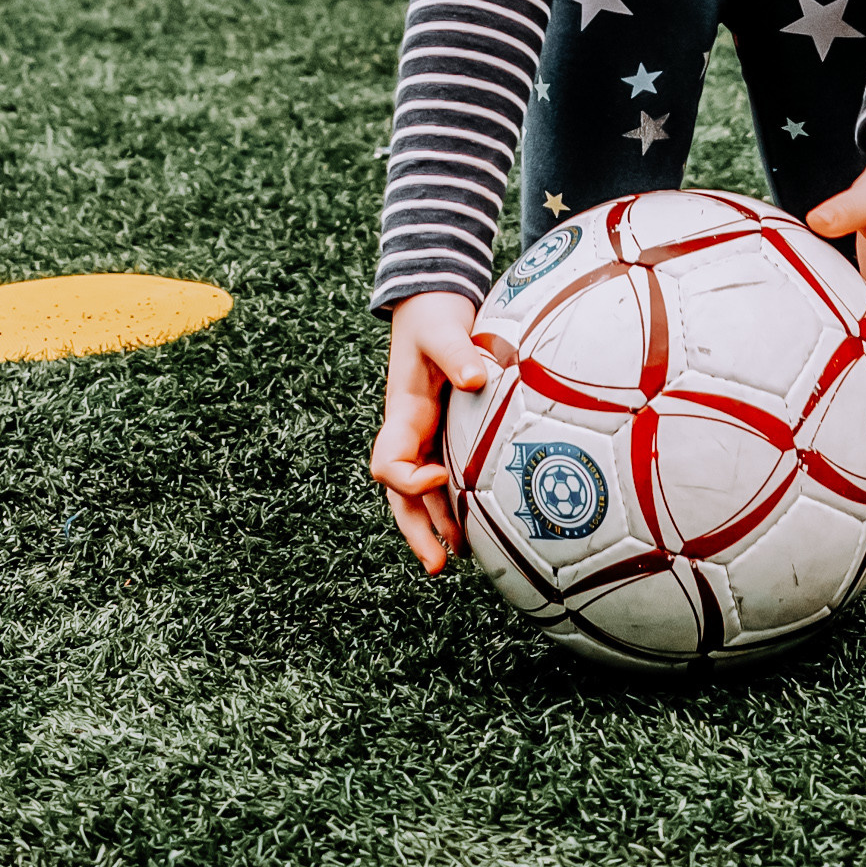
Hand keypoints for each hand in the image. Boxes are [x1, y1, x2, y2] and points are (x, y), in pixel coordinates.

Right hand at [371, 291, 489, 573]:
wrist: (431, 301)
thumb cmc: (433, 314)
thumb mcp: (442, 328)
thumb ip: (457, 352)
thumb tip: (475, 379)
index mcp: (402, 413)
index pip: (389, 462)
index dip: (408, 480)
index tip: (440, 478)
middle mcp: (409, 432)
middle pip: (401, 494)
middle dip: (415, 531)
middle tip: (438, 565)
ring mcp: (425, 436)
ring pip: (420, 493)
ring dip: (434, 525)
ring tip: (458, 558)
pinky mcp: (444, 433)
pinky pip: (443, 476)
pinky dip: (453, 502)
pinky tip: (477, 523)